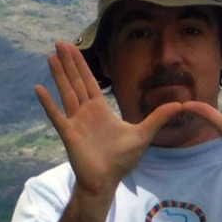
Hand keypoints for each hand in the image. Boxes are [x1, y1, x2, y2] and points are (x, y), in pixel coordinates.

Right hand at [34, 41, 181, 197]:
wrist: (107, 179)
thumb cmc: (122, 159)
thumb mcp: (144, 134)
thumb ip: (159, 117)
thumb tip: (181, 104)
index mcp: (100, 110)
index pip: (90, 82)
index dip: (82, 65)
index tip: (74, 48)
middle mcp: (86, 112)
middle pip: (76, 82)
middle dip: (69, 63)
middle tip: (60, 42)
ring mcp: (75, 122)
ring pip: (66, 93)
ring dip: (59, 75)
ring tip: (50, 57)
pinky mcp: (69, 134)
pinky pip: (57, 115)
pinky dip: (48, 103)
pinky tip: (39, 88)